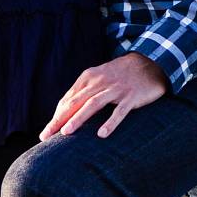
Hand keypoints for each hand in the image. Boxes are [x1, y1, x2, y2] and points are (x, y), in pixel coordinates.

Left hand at [40, 53, 168, 140]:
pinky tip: (101, 134)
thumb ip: (82, 92)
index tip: (46, 133)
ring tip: (66, 133)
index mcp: (89, 78)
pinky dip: (110, 122)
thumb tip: (62, 112)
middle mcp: (100, 82)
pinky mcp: (131, 97)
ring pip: (93, 104)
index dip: (56, 116)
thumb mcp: (98, 78)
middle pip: (75, 102)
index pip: (68, 99)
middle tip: (46, 135)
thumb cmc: (119, 75)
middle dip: (59, 119)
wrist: (150, 61)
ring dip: (78, 118)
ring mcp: (116, 89)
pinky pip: (119, 111)